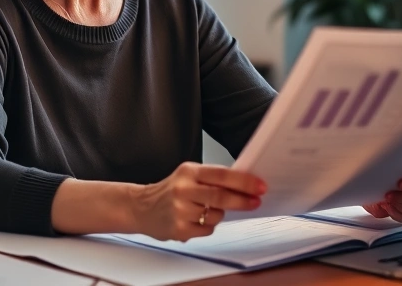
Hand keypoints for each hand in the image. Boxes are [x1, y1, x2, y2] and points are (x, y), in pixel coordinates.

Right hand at [133, 162, 265, 241]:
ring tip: (205, 209)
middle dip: (242, 200)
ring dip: (219, 214)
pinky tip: (195, 219)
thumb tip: (245, 183)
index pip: (222, 175)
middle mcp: (183, 190)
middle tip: (256, 201)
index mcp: (188, 172)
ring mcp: (180, 210)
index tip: (260, 186)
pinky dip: (207, 225)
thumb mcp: (188, 175)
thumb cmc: (170, 190)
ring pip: (216, 215)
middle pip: (221, 196)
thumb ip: (212, 178)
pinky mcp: (179, 229)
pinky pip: (207, 229)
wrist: (141, 207)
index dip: (244, 181)